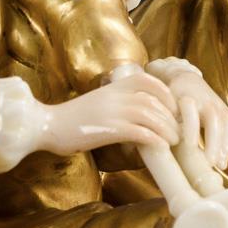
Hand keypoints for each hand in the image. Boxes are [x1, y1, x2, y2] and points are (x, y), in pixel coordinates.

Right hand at [39, 70, 179, 154]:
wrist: (47, 125)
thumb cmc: (72, 119)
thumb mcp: (97, 103)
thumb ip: (117, 103)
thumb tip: (138, 114)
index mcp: (113, 87)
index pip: (147, 81)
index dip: (165, 92)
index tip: (174, 107)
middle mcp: (115, 96)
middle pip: (154, 100)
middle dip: (171, 116)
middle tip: (180, 130)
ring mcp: (112, 111)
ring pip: (150, 115)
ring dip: (167, 128)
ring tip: (174, 141)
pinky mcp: (108, 129)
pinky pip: (139, 131)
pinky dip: (153, 138)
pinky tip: (160, 147)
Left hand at [148, 59, 227, 169]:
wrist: (184, 80)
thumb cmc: (169, 102)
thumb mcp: (162, 107)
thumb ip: (159, 123)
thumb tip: (149, 146)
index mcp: (184, 97)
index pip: (189, 107)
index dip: (191, 125)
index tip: (191, 144)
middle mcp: (205, 101)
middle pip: (214, 118)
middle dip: (214, 141)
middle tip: (210, 163)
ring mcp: (220, 107)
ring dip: (227, 145)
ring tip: (220, 165)